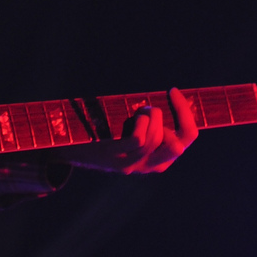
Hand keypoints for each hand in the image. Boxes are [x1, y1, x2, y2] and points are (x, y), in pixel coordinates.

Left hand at [54, 87, 197, 174]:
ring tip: (138, 109)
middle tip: (158, 100)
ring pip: (157, 138)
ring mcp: (133, 164)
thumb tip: (161, 102)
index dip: (186, 112)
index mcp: (158, 159)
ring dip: (150, 116)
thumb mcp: (130, 128)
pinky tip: (132, 116)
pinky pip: (139, 140)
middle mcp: (149, 165)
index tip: (173, 91)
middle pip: (179, 143)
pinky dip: (140, 123)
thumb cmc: (102, 130)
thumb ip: (147, 123)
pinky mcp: (117, 159)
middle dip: (175, 115)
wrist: (69, 147)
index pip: (187, 138)